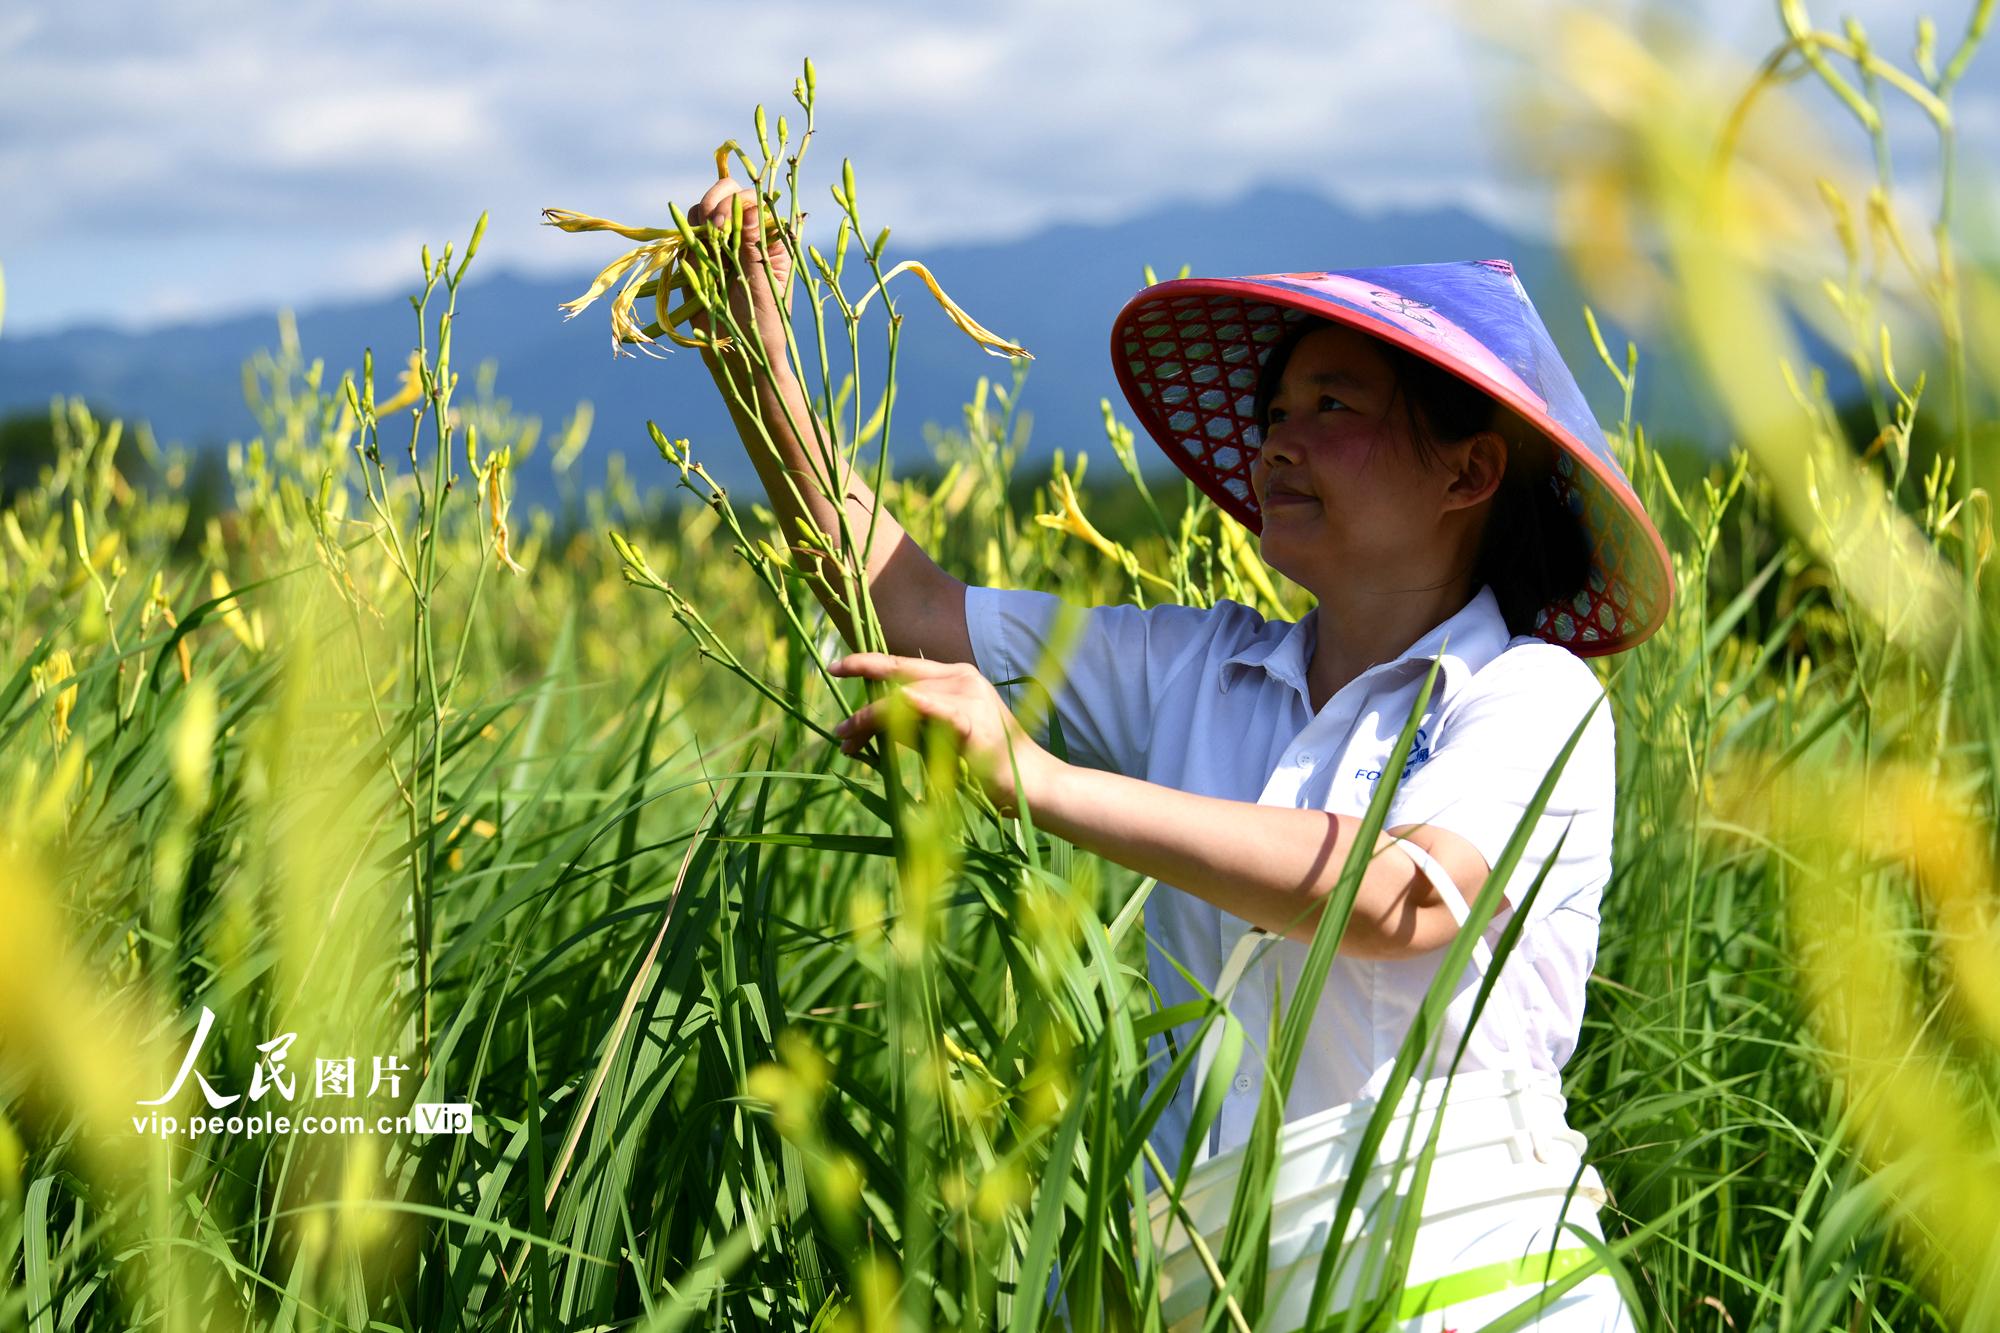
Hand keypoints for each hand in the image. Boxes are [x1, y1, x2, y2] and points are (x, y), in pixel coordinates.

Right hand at [685, 176, 793, 369]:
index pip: (754, 200)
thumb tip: (749, 207)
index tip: (724, 223)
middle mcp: (746, 235)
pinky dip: (685, 238)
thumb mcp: (764, 287)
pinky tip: (692, 258)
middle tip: (710, 227)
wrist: (739, 355)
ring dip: (698, 220)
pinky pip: (687, 234)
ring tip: (703, 247)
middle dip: (714, 202)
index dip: (736, 202)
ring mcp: (721, 244)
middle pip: (726, 194)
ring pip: (702, 210)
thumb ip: (755, 247)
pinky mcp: (698, 257)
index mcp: (771, 239)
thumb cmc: (763, 326)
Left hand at [827, 654, 1061, 816]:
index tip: (836, 667)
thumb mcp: (939, 739)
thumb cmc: (987, 766)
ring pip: (904, 697)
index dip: (867, 663)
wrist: (1031, 783)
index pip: (904, 665)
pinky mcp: (970, 719)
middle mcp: (963, 677)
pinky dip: (907, 709)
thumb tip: (868, 726)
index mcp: (958, 677)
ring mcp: (968, 694)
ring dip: (869, 719)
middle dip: (863, 703)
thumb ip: (909, 725)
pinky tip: (885, 710)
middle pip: (898, 680)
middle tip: (836, 727)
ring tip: (846, 742)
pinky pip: (931, 709)